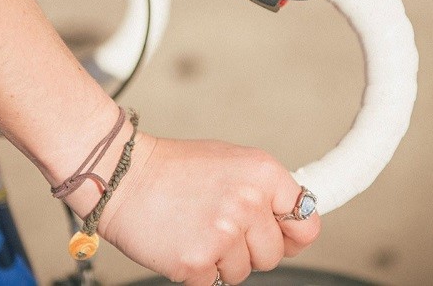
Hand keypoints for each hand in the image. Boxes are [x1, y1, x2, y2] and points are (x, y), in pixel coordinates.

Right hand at [93, 135, 320, 285]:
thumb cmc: (175, 167)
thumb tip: (290, 219)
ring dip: (223, 258)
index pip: (306, 218)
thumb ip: (263, 189)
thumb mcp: (230, 160)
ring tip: (197, 227)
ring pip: (243, 271)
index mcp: (262, 172)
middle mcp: (248, 201)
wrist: (126, 176)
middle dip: (250, 246)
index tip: (286, 235)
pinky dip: (199, 268)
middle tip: (220, 224)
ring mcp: (224, 233)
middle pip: (274, 252)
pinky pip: (214, 282)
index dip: (294, 232)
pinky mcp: (198, 261)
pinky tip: (183, 239)